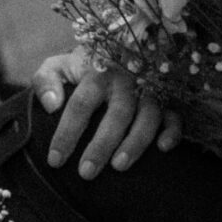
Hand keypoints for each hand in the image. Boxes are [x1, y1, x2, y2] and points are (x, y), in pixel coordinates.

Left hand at [32, 49, 180, 177]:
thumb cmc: (84, 67)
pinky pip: (176, 115)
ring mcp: (149, 88)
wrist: (119, 49)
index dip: (67, 132)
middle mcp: (125, 80)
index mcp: (96, 72)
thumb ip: (45, 80)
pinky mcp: (169, 98)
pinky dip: (172, 131)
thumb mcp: (59, 66)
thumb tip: (50, 106)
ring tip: (119, 167)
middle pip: (116, 113)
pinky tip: (162, 149)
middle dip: (101, 145)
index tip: (55, 160)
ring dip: (135, 142)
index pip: (80, 104)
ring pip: (147, 116)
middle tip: (86, 173)